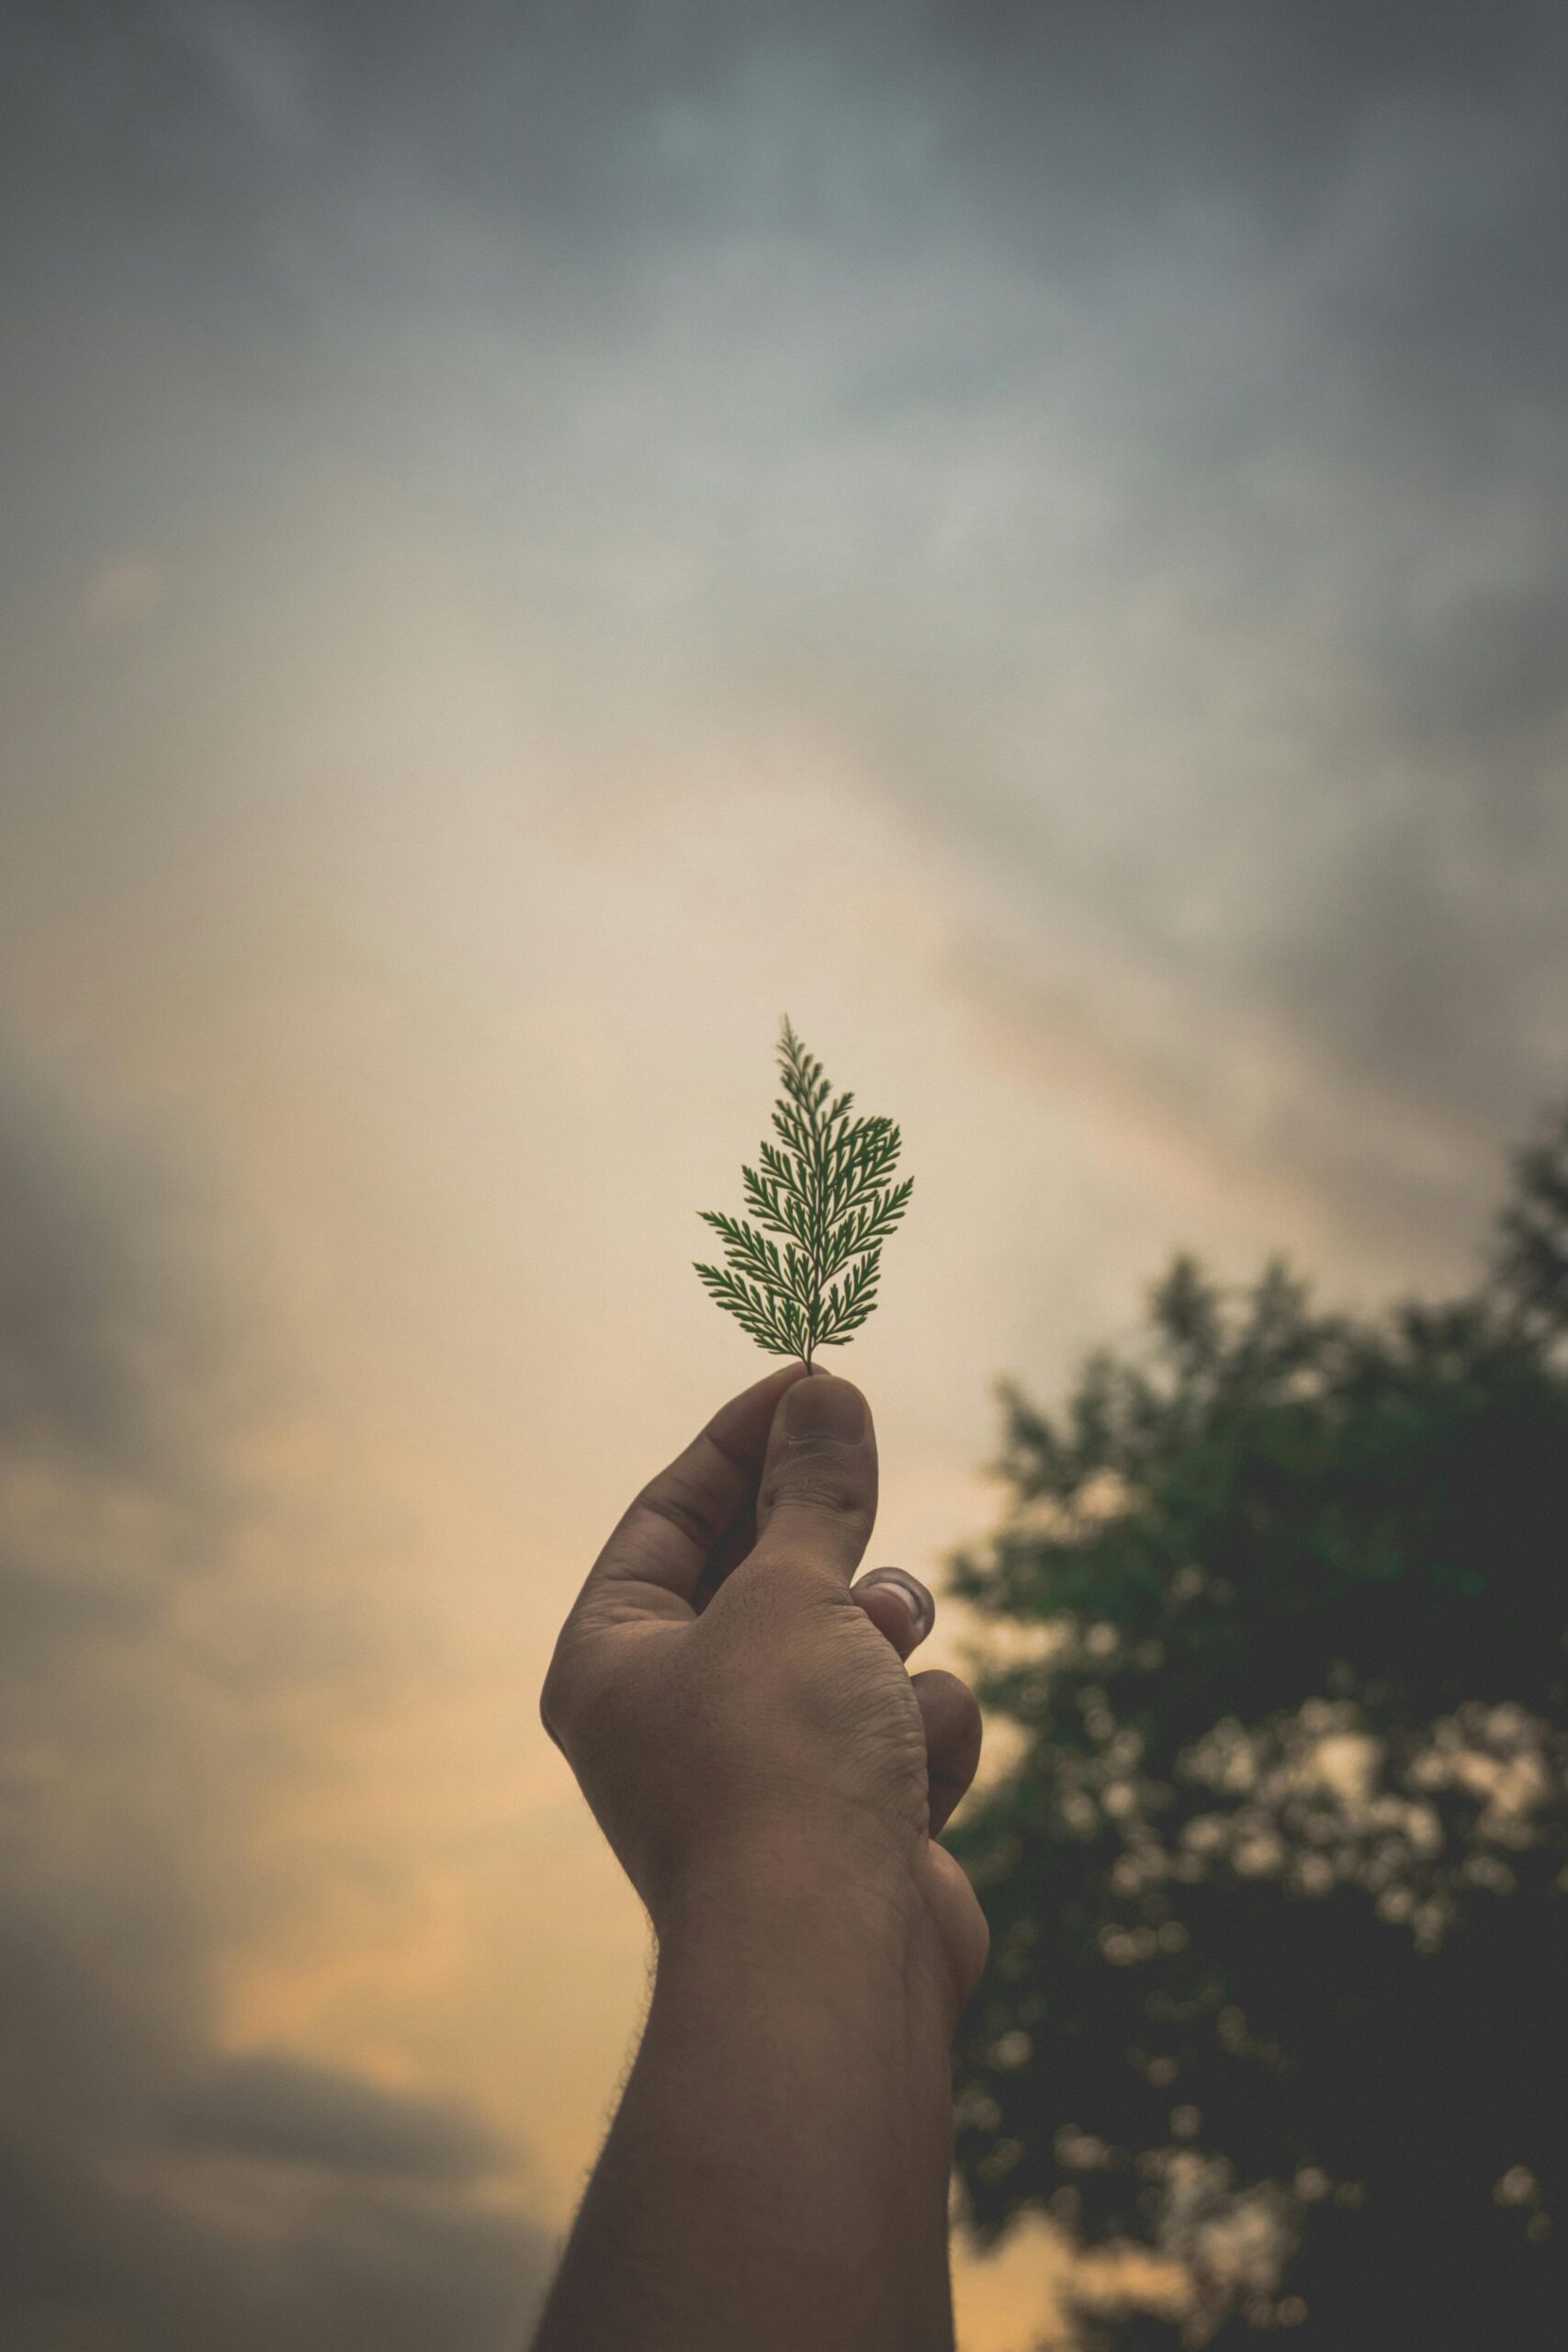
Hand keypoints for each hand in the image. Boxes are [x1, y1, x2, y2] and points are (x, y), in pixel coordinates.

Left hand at [539, 1360, 989, 2016]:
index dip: (741, 1438)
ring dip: (884, 1644)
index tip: (812, 1378)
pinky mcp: (853, 1819)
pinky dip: (922, 1735)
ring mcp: (768, 1771)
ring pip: (853, 1643)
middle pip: (766, 1573)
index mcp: (614, 1656)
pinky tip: (918, 1780)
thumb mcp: (793, 1594)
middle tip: (864, 1461)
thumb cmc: (780, 1763)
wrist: (833, 1958)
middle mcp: (678, 1712)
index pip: (671, 1512)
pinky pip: (904, 1723)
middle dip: (829, 1545)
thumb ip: (814, 1492)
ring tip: (880, 1668)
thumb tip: (824, 1392)